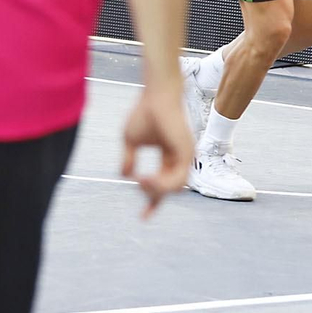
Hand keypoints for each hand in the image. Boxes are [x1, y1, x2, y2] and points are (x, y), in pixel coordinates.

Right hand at [121, 81, 193, 218]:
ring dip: (155, 190)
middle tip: (138, 181)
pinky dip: (160, 185)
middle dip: (151, 193)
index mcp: (169, 155)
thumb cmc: (144, 112)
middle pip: (168, 189)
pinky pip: (176, 180)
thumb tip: (125, 176)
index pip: (164, 184)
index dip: (153, 202)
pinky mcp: (186, 153)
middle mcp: (180, 158)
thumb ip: (129, 159)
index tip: (143, 218)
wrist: (156, 95)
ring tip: (141, 180)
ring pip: (174, 188)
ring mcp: (186, 155)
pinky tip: (145, 178)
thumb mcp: (131, 141)